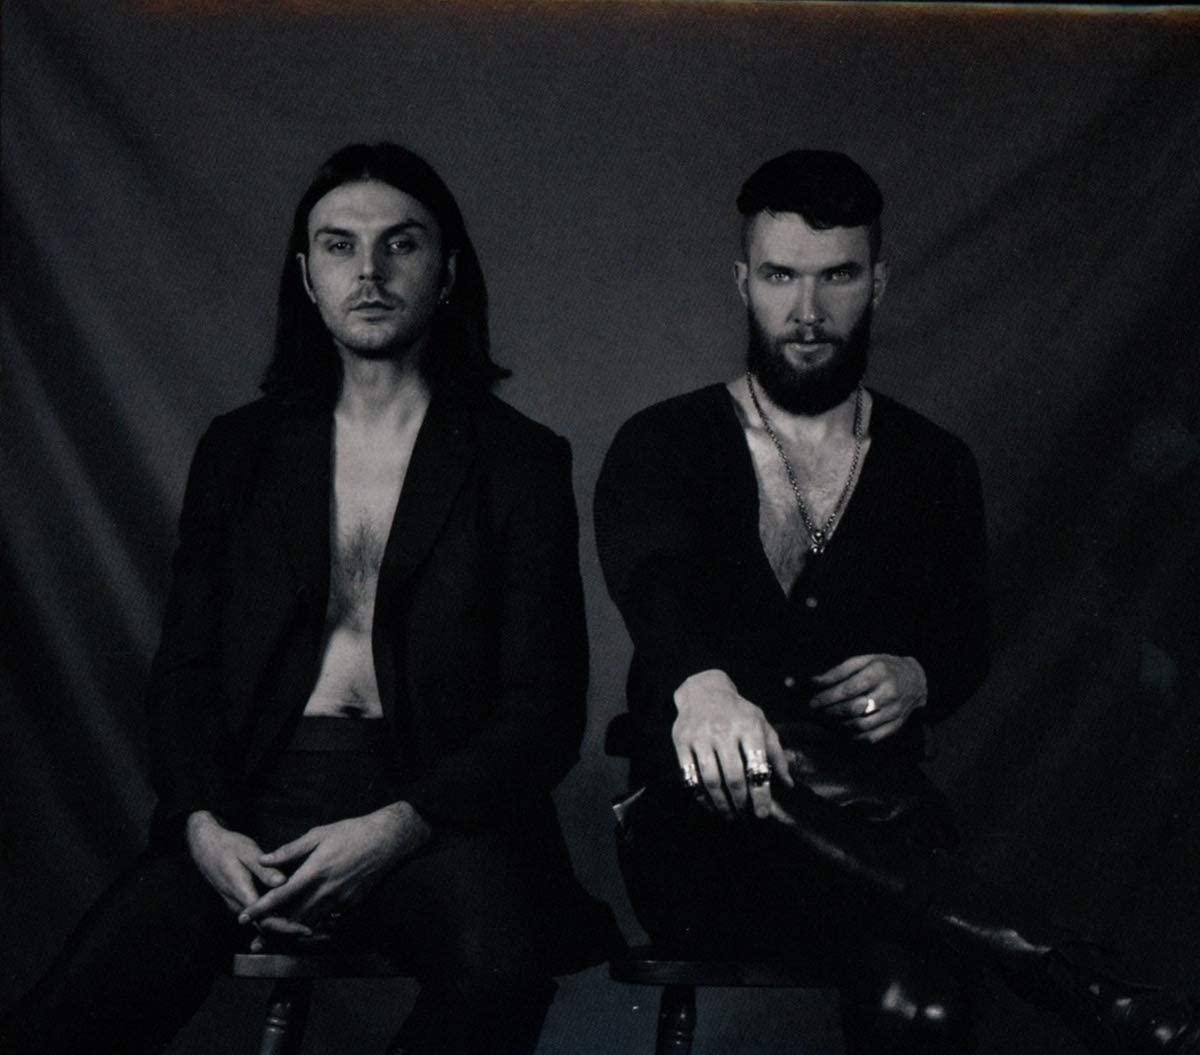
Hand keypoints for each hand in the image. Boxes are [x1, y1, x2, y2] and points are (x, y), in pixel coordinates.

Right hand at [185, 810, 307, 938]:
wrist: (205, 847)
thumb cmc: (228, 846)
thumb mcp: (247, 852)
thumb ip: (264, 870)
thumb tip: (282, 882)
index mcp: (241, 893)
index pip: (264, 920)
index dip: (286, 927)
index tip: (305, 929)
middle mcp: (238, 904)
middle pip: (264, 926)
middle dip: (288, 930)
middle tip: (311, 930)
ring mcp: (237, 905)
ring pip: (261, 922)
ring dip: (281, 925)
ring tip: (306, 924)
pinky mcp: (240, 901)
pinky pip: (257, 914)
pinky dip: (274, 916)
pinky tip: (292, 913)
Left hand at [238, 802, 430, 936]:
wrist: (386, 841)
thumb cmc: (351, 833)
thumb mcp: (319, 834)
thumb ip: (290, 850)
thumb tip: (264, 859)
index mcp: (314, 871)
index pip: (281, 895)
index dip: (260, 908)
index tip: (244, 916)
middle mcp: (326, 891)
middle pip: (293, 917)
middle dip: (273, 929)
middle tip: (256, 939)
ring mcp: (340, 901)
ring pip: (310, 923)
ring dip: (291, 932)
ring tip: (275, 939)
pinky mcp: (351, 905)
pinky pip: (327, 920)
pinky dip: (314, 925)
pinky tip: (305, 927)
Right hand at [672, 669, 792, 820]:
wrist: (703, 691)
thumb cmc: (738, 712)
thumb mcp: (761, 724)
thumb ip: (776, 754)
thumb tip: (788, 784)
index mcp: (749, 727)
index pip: (757, 767)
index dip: (761, 794)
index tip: (763, 814)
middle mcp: (724, 731)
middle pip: (733, 777)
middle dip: (741, 802)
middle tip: (745, 814)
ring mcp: (700, 737)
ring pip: (711, 779)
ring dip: (721, 803)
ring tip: (729, 814)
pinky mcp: (681, 742)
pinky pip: (690, 776)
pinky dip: (700, 795)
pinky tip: (709, 804)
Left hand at [808, 654, 926, 743]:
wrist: (916, 680)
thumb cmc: (884, 667)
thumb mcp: (863, 660)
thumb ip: (839, 671)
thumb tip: (814, 681)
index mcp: (878, 673)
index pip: (848, 689)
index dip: (827, 698)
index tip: (812, 703)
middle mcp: (888, 693)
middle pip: (853, 709)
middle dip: (831, 712)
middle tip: (818, 713)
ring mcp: (894, 711)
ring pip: (861, 725)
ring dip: (840, 725)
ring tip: (829, 721)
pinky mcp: (896, 725)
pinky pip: (872, 737)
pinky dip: (854, 737)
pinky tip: (844, 730)